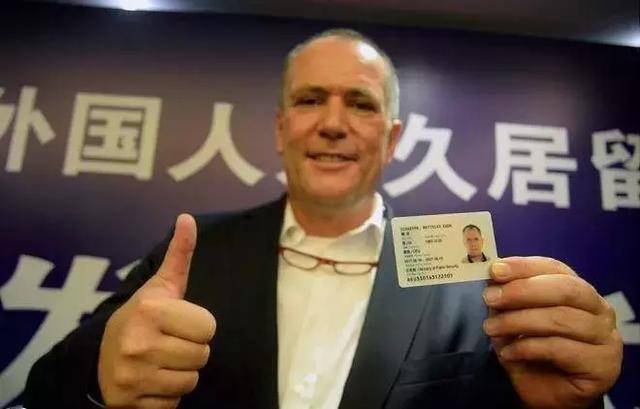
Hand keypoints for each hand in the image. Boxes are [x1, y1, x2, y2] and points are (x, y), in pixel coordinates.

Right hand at [98, 214, 215, 407]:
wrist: (101, 357)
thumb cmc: (141, 318)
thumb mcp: (161, 286)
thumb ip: (179, 254)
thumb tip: (188, 218)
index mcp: (150, 310)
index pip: (209, 327)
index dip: (198, 326)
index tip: (178, 323)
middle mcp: (138, 342)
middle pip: (202, 355)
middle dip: (191, 350)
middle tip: (169, 343)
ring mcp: (132, 375)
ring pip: (191, 380)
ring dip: (181, 373)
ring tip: (161, 361)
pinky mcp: (129, 402)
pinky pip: (174, 403)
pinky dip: (167, 395)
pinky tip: (152, 380)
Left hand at [482, 256, 621, 408]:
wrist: (547, 394)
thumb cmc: (532, 352)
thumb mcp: (514, 320)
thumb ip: (508, 300)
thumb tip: (492, 281)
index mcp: (578, 290)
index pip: (555, 268)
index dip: (524, 267)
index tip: (495, 270)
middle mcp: (598, 309)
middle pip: (565, 289)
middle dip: (523, 291)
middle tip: (490, 299)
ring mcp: (605, 337)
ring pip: (561, 319)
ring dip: (519, 321)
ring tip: (491, 329)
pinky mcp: (603, 364)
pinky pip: (561, 349)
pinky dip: (528, 348)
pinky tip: (508, 353)